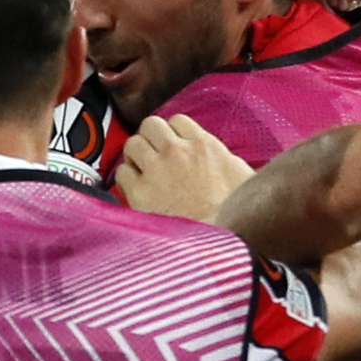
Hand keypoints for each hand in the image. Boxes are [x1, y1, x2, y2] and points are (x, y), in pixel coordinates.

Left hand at [113, 114, 253, 223]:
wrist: (220, 240)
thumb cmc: (234, 212)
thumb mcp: (239, 172)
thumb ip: (221, 156)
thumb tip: (214, 154)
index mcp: (203, 145)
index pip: (177, 120)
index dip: (173, 132)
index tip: (173, 144)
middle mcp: (176, 152)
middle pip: (150, 125)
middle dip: (150, 137)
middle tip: (154, 153)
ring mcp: (155, 170)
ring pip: (132, 144)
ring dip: (136, 155)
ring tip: (143, 170)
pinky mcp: (139, 193)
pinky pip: (122, 173)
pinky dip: (127, 178)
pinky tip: (137, 189)